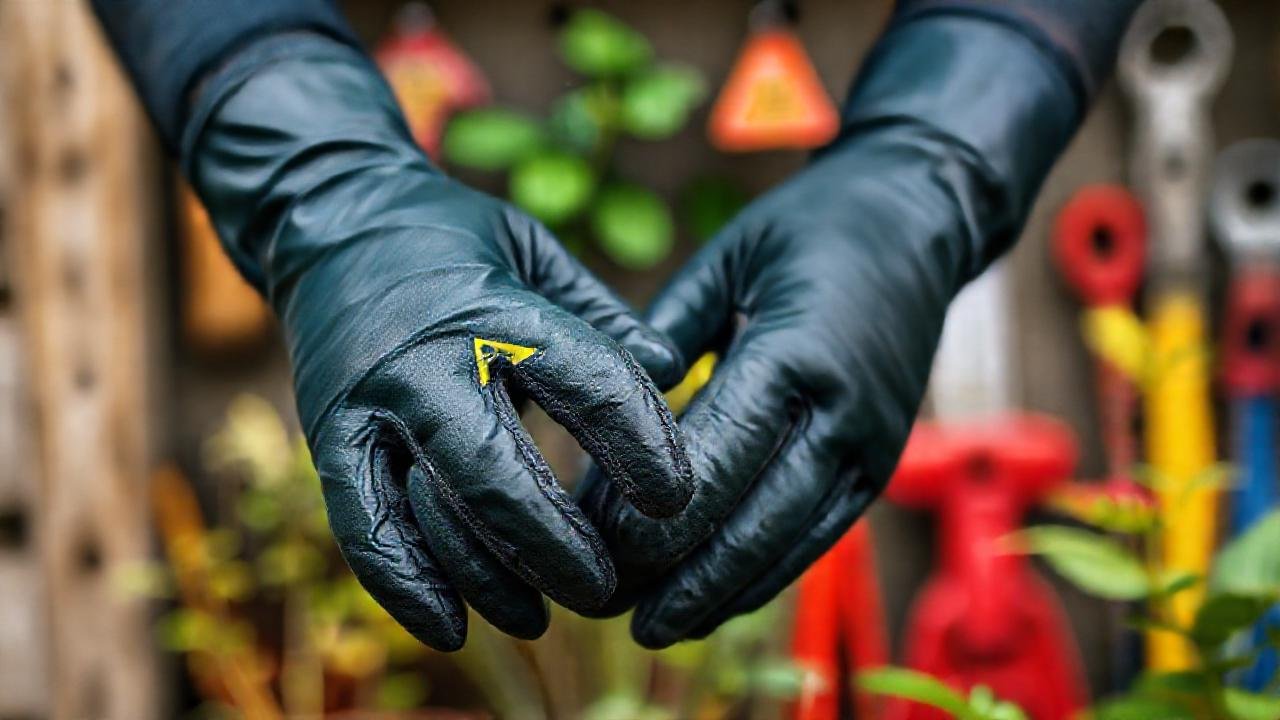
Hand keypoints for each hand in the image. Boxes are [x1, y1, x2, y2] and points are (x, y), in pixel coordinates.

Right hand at [187, 36, 690, 649]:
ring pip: (429, 514)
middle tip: (606, 588)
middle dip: (557, 544)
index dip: (640, 444)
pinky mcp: (326, 438)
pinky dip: (406, 587)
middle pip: (497, 474)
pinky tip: (454, 628)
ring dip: (488, 579)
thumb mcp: (536, 250)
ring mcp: (368, 406)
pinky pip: (362, 528)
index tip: (680, 499)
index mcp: (495, 309)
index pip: (584, 382)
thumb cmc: (454, 240)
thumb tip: (678, 368)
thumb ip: (603, 314)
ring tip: (541, 619)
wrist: (327, 218)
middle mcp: (426, 363)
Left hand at [579, 134, 956, 645]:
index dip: (655, 508)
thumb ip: (668, 334)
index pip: (718, 451)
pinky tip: (713, 604)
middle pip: (752, 518)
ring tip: (651, 625)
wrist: (918, 223)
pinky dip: (764, 579)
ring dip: (718, 594)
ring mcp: (870, 448)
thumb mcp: (727, 259)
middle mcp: (843, 413)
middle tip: (604, 605)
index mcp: (797, 352)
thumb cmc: (807, 233)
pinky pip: (817, 540)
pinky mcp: (878, 468)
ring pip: (788, 547)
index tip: (596, 544)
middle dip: (677, 573)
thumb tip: (607, 411)